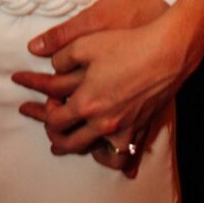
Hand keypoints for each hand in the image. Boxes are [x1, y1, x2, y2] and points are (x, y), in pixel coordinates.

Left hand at [12, 0, 203, 170]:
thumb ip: (60, 55)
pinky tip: (107, 155)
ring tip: (71, 146)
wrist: (167, 52)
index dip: (42, 112)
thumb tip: (42, 56)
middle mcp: (103, 122)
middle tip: (49, 132)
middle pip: (71, 143)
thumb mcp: (85, 43)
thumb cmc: (126, 45)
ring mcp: (124, 128)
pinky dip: (113, 159)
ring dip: (80, 150)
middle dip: (55, 138)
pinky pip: (125, 155)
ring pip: (97, 154)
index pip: (54, 120)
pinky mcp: (142, 126)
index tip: (36, 102)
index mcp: (86, 103)